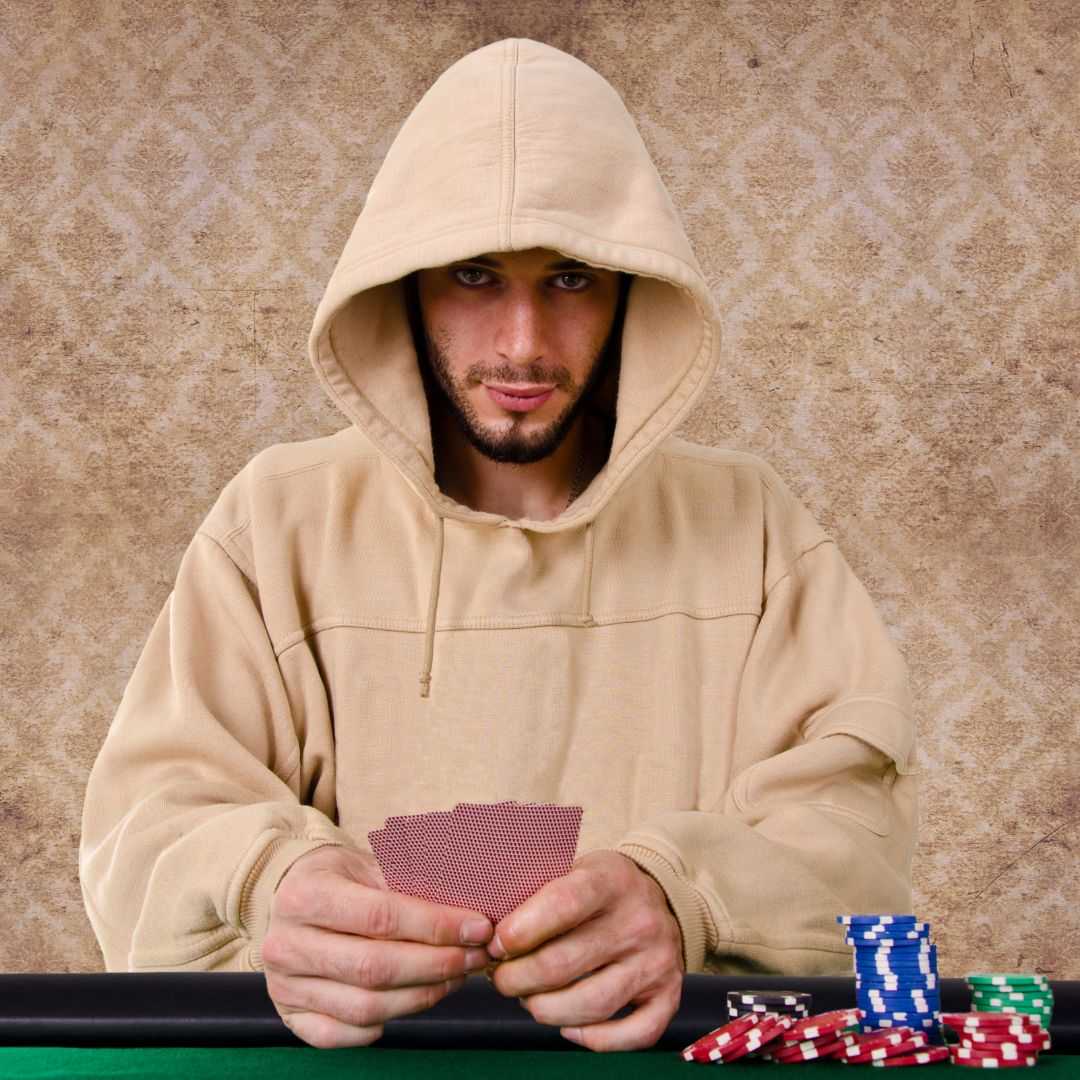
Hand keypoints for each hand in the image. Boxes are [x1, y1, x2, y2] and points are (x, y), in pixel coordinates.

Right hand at [262, 845, 494, 1047]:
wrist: (285, 894)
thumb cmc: (337, 876)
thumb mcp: (366, 863)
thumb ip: (409, 885)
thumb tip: (467, 912)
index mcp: (306, 895)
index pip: (381, 918)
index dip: (436, 927)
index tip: (477, 928)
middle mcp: (286, 944)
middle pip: (374, 968)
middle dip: (436, 965)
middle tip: (474, 957)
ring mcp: (284, 985)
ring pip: (364, 1008)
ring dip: (421, 996)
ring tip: (455, 977)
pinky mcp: (289, 1015)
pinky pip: (341, 1034)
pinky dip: (381, 1026)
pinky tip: (411, 1000)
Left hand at [484, 849, 684, 1050]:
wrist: (659, 895)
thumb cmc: (598, 887)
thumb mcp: (572, 868)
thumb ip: (536, 890)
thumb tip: (485, 927)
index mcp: (610, 880)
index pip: (562, 904)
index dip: (521, 930)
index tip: (496, 944)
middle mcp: (638, 921)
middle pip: (566, 963)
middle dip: (519, 979)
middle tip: (501, 979)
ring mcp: (657, 961)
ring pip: (592, 1004)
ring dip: (546, 1010)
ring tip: (528, 1000)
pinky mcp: (669, 995)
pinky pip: (633, 1033)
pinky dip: (594, 1038)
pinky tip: (568, 1026)